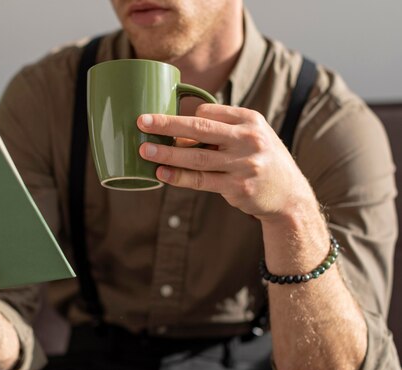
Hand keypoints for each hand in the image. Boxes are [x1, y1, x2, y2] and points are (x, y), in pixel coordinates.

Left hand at [137, 103, 315, 220]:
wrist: (289, 195)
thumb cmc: (261, 160)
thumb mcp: (251, 136)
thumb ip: (222, 128)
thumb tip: (177, 128)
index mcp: (251, 120)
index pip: (209, 111)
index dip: (183, 117)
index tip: (159, 122)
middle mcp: (250, 139)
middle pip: (200, 128)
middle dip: (168, 124)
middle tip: (142, 121)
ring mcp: (244, 164)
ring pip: (197, 157)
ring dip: (167, 154)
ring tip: (144, 151)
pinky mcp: (238, 187)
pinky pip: (201, 180)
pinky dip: (179, 177)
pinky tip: (161, 174)